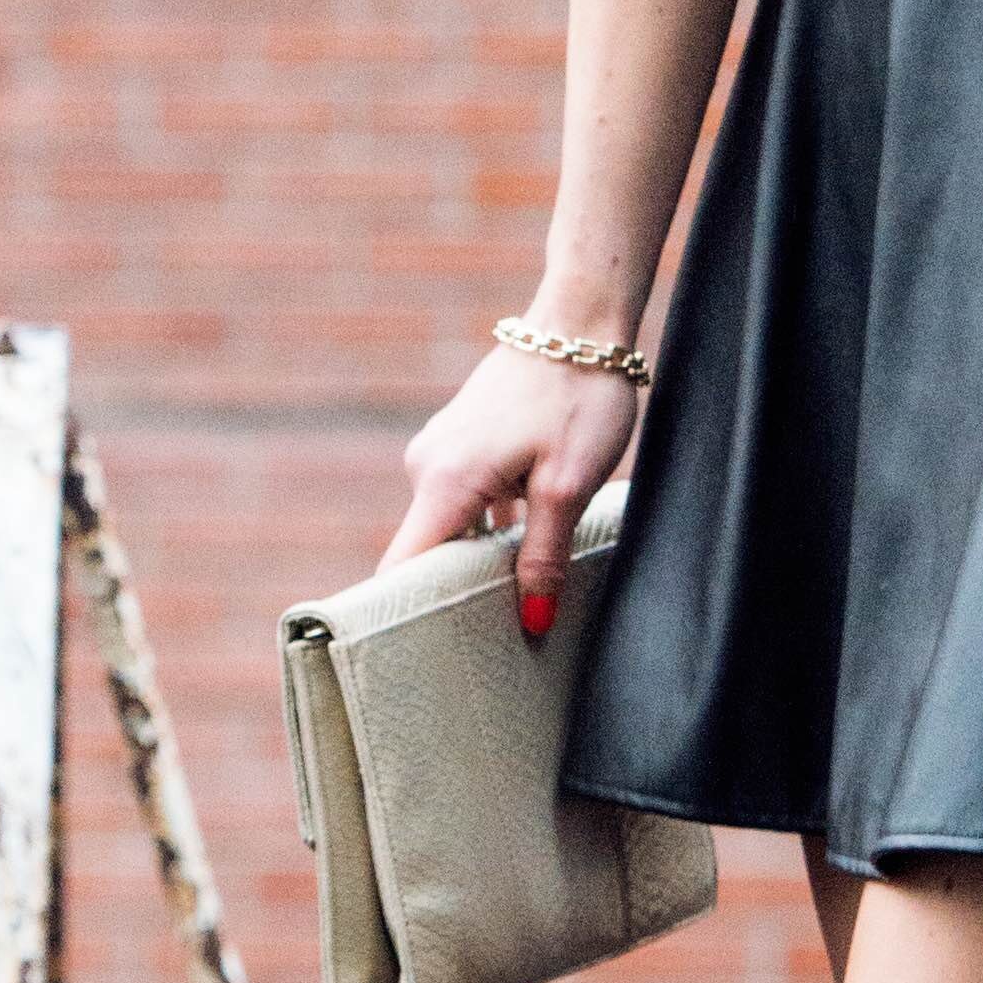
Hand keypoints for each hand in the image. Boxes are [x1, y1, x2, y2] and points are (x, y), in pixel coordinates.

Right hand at [385, 332, 639, 635]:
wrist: (580, 322)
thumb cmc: (577, 398)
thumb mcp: (568, 487)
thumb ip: (542, 557)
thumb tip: (531, 622)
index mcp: (444, 483)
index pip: (402, 571)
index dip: (406, 618)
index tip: (422, 660)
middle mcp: (427, 467)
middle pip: (427, 554)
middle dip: (456, 594)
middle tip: (493, 641)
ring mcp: (440, 452)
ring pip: (450, 528)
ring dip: (481, 558)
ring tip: (520, 594)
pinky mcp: (461, 443)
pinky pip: (464, 503)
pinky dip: (489, 528)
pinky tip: (528, 542)